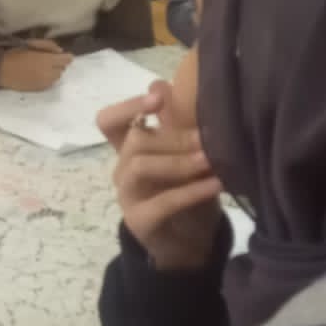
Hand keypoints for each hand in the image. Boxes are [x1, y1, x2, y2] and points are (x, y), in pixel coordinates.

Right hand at [0, 46, 70, 90]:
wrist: (1, 71)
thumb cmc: (15, 54)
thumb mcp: (32, 44)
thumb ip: (48, 46)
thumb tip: (61, 51)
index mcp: (47, 60)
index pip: (66, 59)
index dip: (66, 56)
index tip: (62, 54)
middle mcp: (49, 73)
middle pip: (63, 68)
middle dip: (59, 64)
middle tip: (49, 60)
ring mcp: (45, 82)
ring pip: (57, 77)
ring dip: (54, 71)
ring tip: (43, 67)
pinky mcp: (39, 89)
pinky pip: (50, 83)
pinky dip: (48, 78)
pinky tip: (38, 74)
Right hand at [97, 81, 221, 270]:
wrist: (187, 243)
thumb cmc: (187, 190)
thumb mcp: (184, 154)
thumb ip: (174, 122)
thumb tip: (161, 82)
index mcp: (130, 149)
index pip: (109, 121)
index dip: (128, 106)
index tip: (157, 98)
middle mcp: (123, 169)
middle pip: (134, 141)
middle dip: (173, 136)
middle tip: (209, 137)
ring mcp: (128, 195)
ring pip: (140, 167)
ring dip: (179, 161)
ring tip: (211, 160)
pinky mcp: (140, 220)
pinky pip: (161, 202)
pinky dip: (191, 191)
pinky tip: (216, 184)